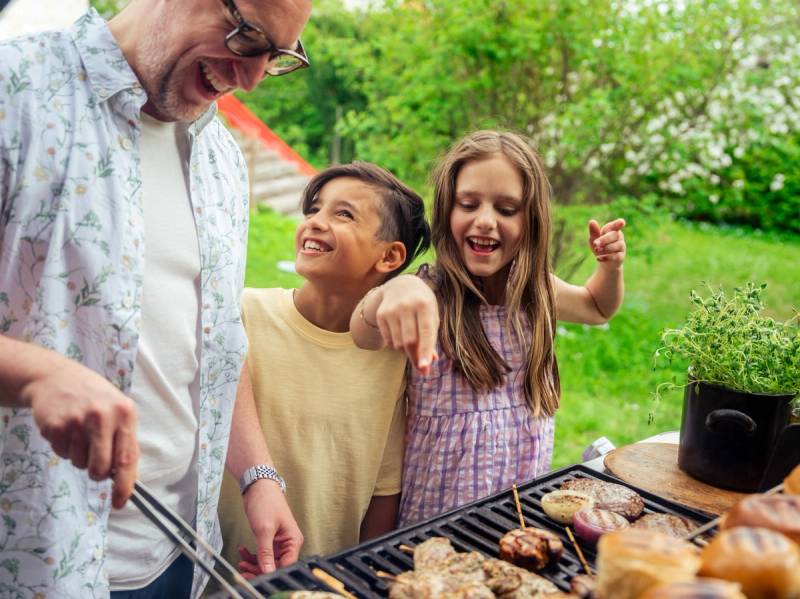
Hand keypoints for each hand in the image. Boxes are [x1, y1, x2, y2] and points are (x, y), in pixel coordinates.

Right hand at [20, 358, 138, 508]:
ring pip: (79, 464)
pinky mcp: (55, 426)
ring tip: (79, 433)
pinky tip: (66, 428)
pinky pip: (62, 454)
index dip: (125, 485)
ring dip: (79, 456)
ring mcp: (77, 421)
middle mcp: (103, 416)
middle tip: (94, 460)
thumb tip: (130, 479)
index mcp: (125, 413)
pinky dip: (64, 448)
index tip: (120, 502)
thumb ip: (125, 441)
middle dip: (97, 473)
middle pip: (101, 468)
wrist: (56, 377)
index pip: (128, 458)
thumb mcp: (118, 411)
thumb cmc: (94, 397)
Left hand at [241, 478, 302, 574]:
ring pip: (267, 561)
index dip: (273, 573)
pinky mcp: (269, 539)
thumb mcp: (264, 529)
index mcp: (293, 540)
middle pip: (276, 565)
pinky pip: (262, 554)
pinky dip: (252, 555)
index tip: (258, 576)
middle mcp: (288, 543)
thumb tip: (268, 571)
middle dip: (259, 570)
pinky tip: (243, 551)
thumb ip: (265, 552)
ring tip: (241, 562)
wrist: (258, 486)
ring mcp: (278, 542)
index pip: (286, 565)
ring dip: (253, 564)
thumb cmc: (266, 501)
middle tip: (245, 572)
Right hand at [372, 275, 438, 374]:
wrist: (401, 285)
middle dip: (416, 357)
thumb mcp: (431, 316)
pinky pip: (389, 340)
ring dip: (406, 350)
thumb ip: (431, 338)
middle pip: (409, 341)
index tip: (424, 366)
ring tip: (412, 343)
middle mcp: (407, 306)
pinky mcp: (381, 314)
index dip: (425, 350)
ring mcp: (392, 310)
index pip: (426, 332)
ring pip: (398, 343)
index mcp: (424, 305)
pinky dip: (396, 344)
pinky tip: (400, 334)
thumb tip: (430, 362)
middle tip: (422, 368)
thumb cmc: (422, 305)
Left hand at [589, 218, 625, 267]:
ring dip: (605, 248)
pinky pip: (616, 256)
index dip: (618, 223)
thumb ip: (593, 231)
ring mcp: (621, 246)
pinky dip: (606, 257)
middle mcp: (619, 236)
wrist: (604, 261)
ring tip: (597, 250)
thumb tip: (592, 221)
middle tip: (595, 244)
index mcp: (612, 229)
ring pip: (616, 246)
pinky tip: (598, 258)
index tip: (621, 222)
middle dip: (604, 239)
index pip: (616, 225)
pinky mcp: (621, 256)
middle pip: (614, 235)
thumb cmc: (599, 246)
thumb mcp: (594, 238)